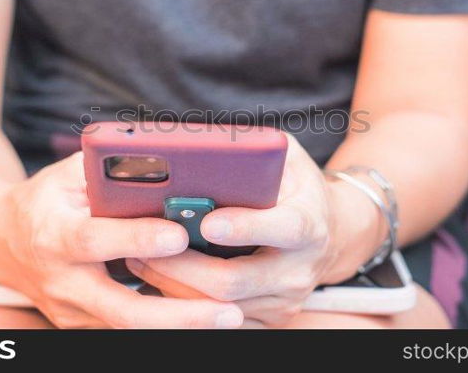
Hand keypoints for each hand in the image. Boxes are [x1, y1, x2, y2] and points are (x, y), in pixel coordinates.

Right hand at [0, 152, 243, 328]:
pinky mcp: (81, 325)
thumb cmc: (47, 197)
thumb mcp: (70, 173)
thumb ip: (110, 168)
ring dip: (180, 327)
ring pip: (129, 329)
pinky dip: (166, 327)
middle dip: (178, 315)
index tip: (179, 235)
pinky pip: (127, 330)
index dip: (137, 238)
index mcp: (55, 234)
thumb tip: (166, 160)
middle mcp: (62, 279)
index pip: (96, 240)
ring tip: (229, 318)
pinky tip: (204, 319)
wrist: (0, 239)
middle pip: (122, 309)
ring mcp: (71, 309)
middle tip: (228, 310)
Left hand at [126, 134, 377, 326]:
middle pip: (236, 281)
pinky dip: (184, 304)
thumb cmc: (293, 186)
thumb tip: (209, 145)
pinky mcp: (269, 319)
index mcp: (309, 223)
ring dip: (174, 286)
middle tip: (145, 248)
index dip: (245, 227)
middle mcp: (301, 268)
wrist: (328, 232)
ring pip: (219, 307)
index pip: (283, 229)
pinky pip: (218, 321)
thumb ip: (257, 149)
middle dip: (184, 266)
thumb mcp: (286, 159)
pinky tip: (159, 281)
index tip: (207, 221)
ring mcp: (285, 300)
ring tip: (139, 260)